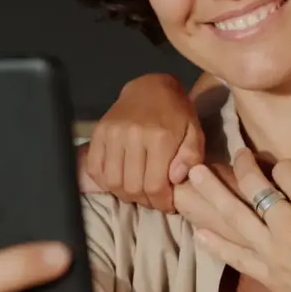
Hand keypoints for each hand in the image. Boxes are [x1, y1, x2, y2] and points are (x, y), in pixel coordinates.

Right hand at [82, 74, 203, 210]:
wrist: (151, 88)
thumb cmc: (177, 113)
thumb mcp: (194, 133)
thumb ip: (191, 157)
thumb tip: (175, 179)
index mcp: (160, 138)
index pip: (155, 185)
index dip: (161, 202)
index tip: (167, 204)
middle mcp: (133, 136)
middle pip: (132, 187)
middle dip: (145, 201)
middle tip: (154, 199)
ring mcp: (113, 134)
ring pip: (113, 182)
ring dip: (125, 194)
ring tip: (138, 191)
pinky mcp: (99, 132)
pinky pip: (95, 168)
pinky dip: (105, 182)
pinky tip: (120, 180)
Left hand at [185, 149, 290, 291]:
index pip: (287, 172)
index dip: (289, 166)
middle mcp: (286, 224)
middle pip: (254, 187)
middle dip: (243, 166)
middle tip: (237, 154)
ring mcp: (271, 252)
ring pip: (234, 217)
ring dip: (212, 194)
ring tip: (192, 176)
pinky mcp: (266, 276)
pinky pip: (235, 257)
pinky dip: (216, 245)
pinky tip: (199, 234)